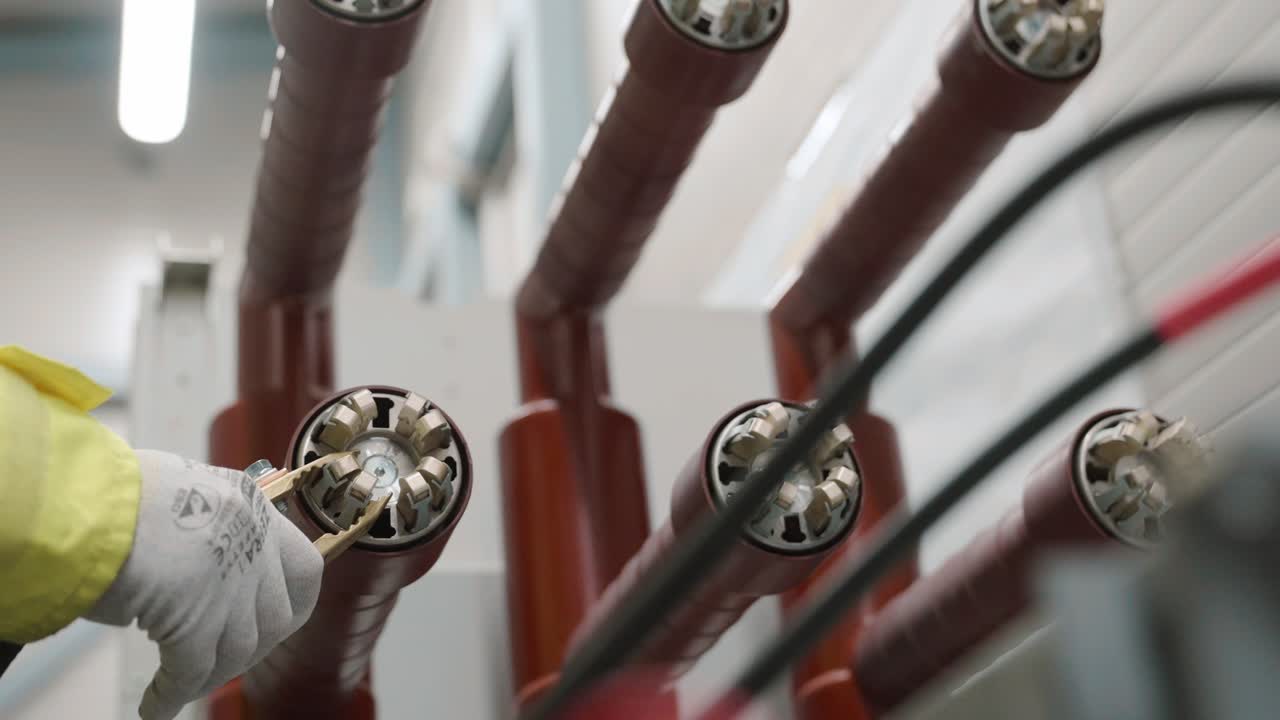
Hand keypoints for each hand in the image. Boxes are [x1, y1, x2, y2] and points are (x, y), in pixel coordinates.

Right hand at [86, 450, 322, 719]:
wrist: (80, 497)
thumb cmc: (110, 490)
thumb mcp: (175, 491)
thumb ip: (198, 529)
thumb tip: (188, 574)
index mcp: (249, 503)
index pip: (302, 564)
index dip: (291, 602)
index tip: (274, 624)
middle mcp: (251, 539)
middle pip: (277, 615)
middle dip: (253, 646)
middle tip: (221, 659)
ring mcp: (230, 580)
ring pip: (240, 648)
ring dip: (211, 675)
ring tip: (180, 687)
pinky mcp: (196, 618)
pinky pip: (191, 671)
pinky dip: (172, 694)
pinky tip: (155, 706)